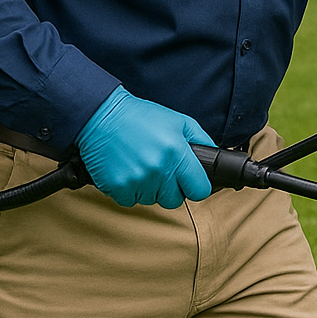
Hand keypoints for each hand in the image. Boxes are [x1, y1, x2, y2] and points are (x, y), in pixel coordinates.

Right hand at [77, 87, 213, 207]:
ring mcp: (138, 181)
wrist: (101, 116)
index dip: (196, 186)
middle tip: (162, 170)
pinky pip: (131, 201)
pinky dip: (130, 190)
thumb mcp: (178, 121)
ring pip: (152, 200)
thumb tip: (215, 157)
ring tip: (142, 165)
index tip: (190, 181)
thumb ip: (201, 140)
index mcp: (177, 152)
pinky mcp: (118, 188)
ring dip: (150, 189)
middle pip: (175, 200)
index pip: (199, 190)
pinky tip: (128, 170)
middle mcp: (159, 169)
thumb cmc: (140, 117)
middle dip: (171, 188)